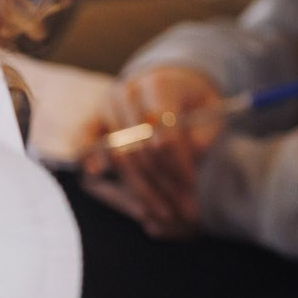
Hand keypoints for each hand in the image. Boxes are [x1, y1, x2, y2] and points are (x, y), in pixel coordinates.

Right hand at [81, 66, 222, 237]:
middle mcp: (128, 94)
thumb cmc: (193, 102)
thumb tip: (190, 159)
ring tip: (165, 214)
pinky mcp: (93, 119)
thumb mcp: (211, 111)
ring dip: (142, 190)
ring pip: (120, 156)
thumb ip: (203, 135)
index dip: (178, 164)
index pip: (164, 134)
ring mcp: (107, 107)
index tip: (192, 187)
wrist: (167, 83)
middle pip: (141, 150)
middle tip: (185, 211)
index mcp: (159, 86)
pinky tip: (97, 173)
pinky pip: (85, 141)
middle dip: (164, 186)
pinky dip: (89, 157)